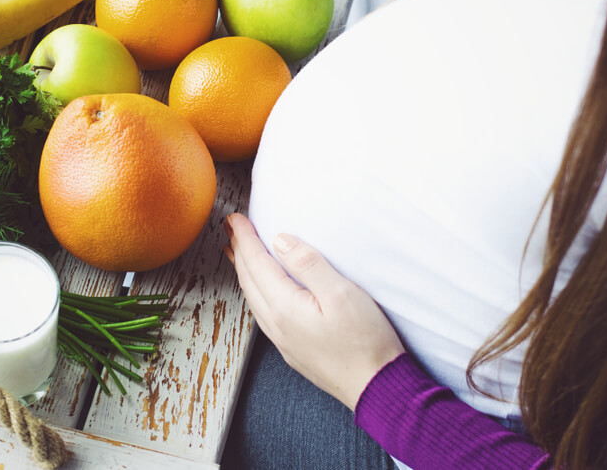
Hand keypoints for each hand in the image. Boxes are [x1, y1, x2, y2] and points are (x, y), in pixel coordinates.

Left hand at [224, 213, 404, 410]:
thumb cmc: (365, 341)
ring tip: (238, 254)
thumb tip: (280, 241)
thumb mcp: (342, 293)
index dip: (245, 238)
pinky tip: (261, 290)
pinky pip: (263, 313)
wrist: (376, 387)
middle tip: (231, 229)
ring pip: (253, 298)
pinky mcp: (292, 349)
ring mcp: (282, 340)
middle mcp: (276, 324)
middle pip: (249, 280)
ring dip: (244, 272)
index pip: (257, 263)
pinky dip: (255, 292)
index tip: (235, 218)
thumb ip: (309, 264)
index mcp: (284, 307)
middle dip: (238, 251)